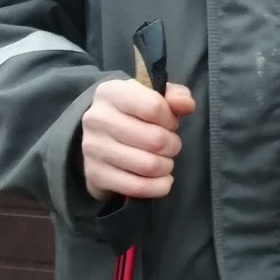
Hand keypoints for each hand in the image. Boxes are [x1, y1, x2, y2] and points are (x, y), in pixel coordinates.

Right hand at [80, 77, 194, 201]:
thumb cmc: (133, 114)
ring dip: (166, 166)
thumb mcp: (152, 96)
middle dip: (172, 145)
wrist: (99, 138)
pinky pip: (138, 187)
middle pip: (155, 139)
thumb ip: (175, 96)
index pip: (154, 107)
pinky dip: (158, 186)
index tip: (169, 124)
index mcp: (111, 92)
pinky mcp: (95, 174)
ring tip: (165, 161)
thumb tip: (186, 105)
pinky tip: (162, 179)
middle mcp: (97, 118)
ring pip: (149, 166)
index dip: (170, 119)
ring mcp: (93, 148)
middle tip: (170, 145)